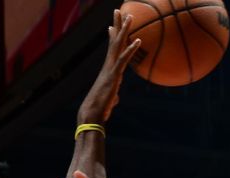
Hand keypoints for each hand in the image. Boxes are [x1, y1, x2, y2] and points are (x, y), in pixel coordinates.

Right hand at [77, 9, 140, 124]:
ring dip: (124, 30)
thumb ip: (113, 96)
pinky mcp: (114, 76)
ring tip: (130, 16)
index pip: (111, 50)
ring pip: (118, 46)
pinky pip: (124, 60)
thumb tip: (115, 97)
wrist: (91, 115)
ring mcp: (110, 69)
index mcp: (108, 71)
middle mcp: (108, 66)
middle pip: (114, 42)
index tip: (112, 26)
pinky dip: (131, 49)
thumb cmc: (99, 110)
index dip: (112, 38)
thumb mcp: (109, 100)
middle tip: (118, 10)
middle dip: (117, 25)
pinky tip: (138, 40)